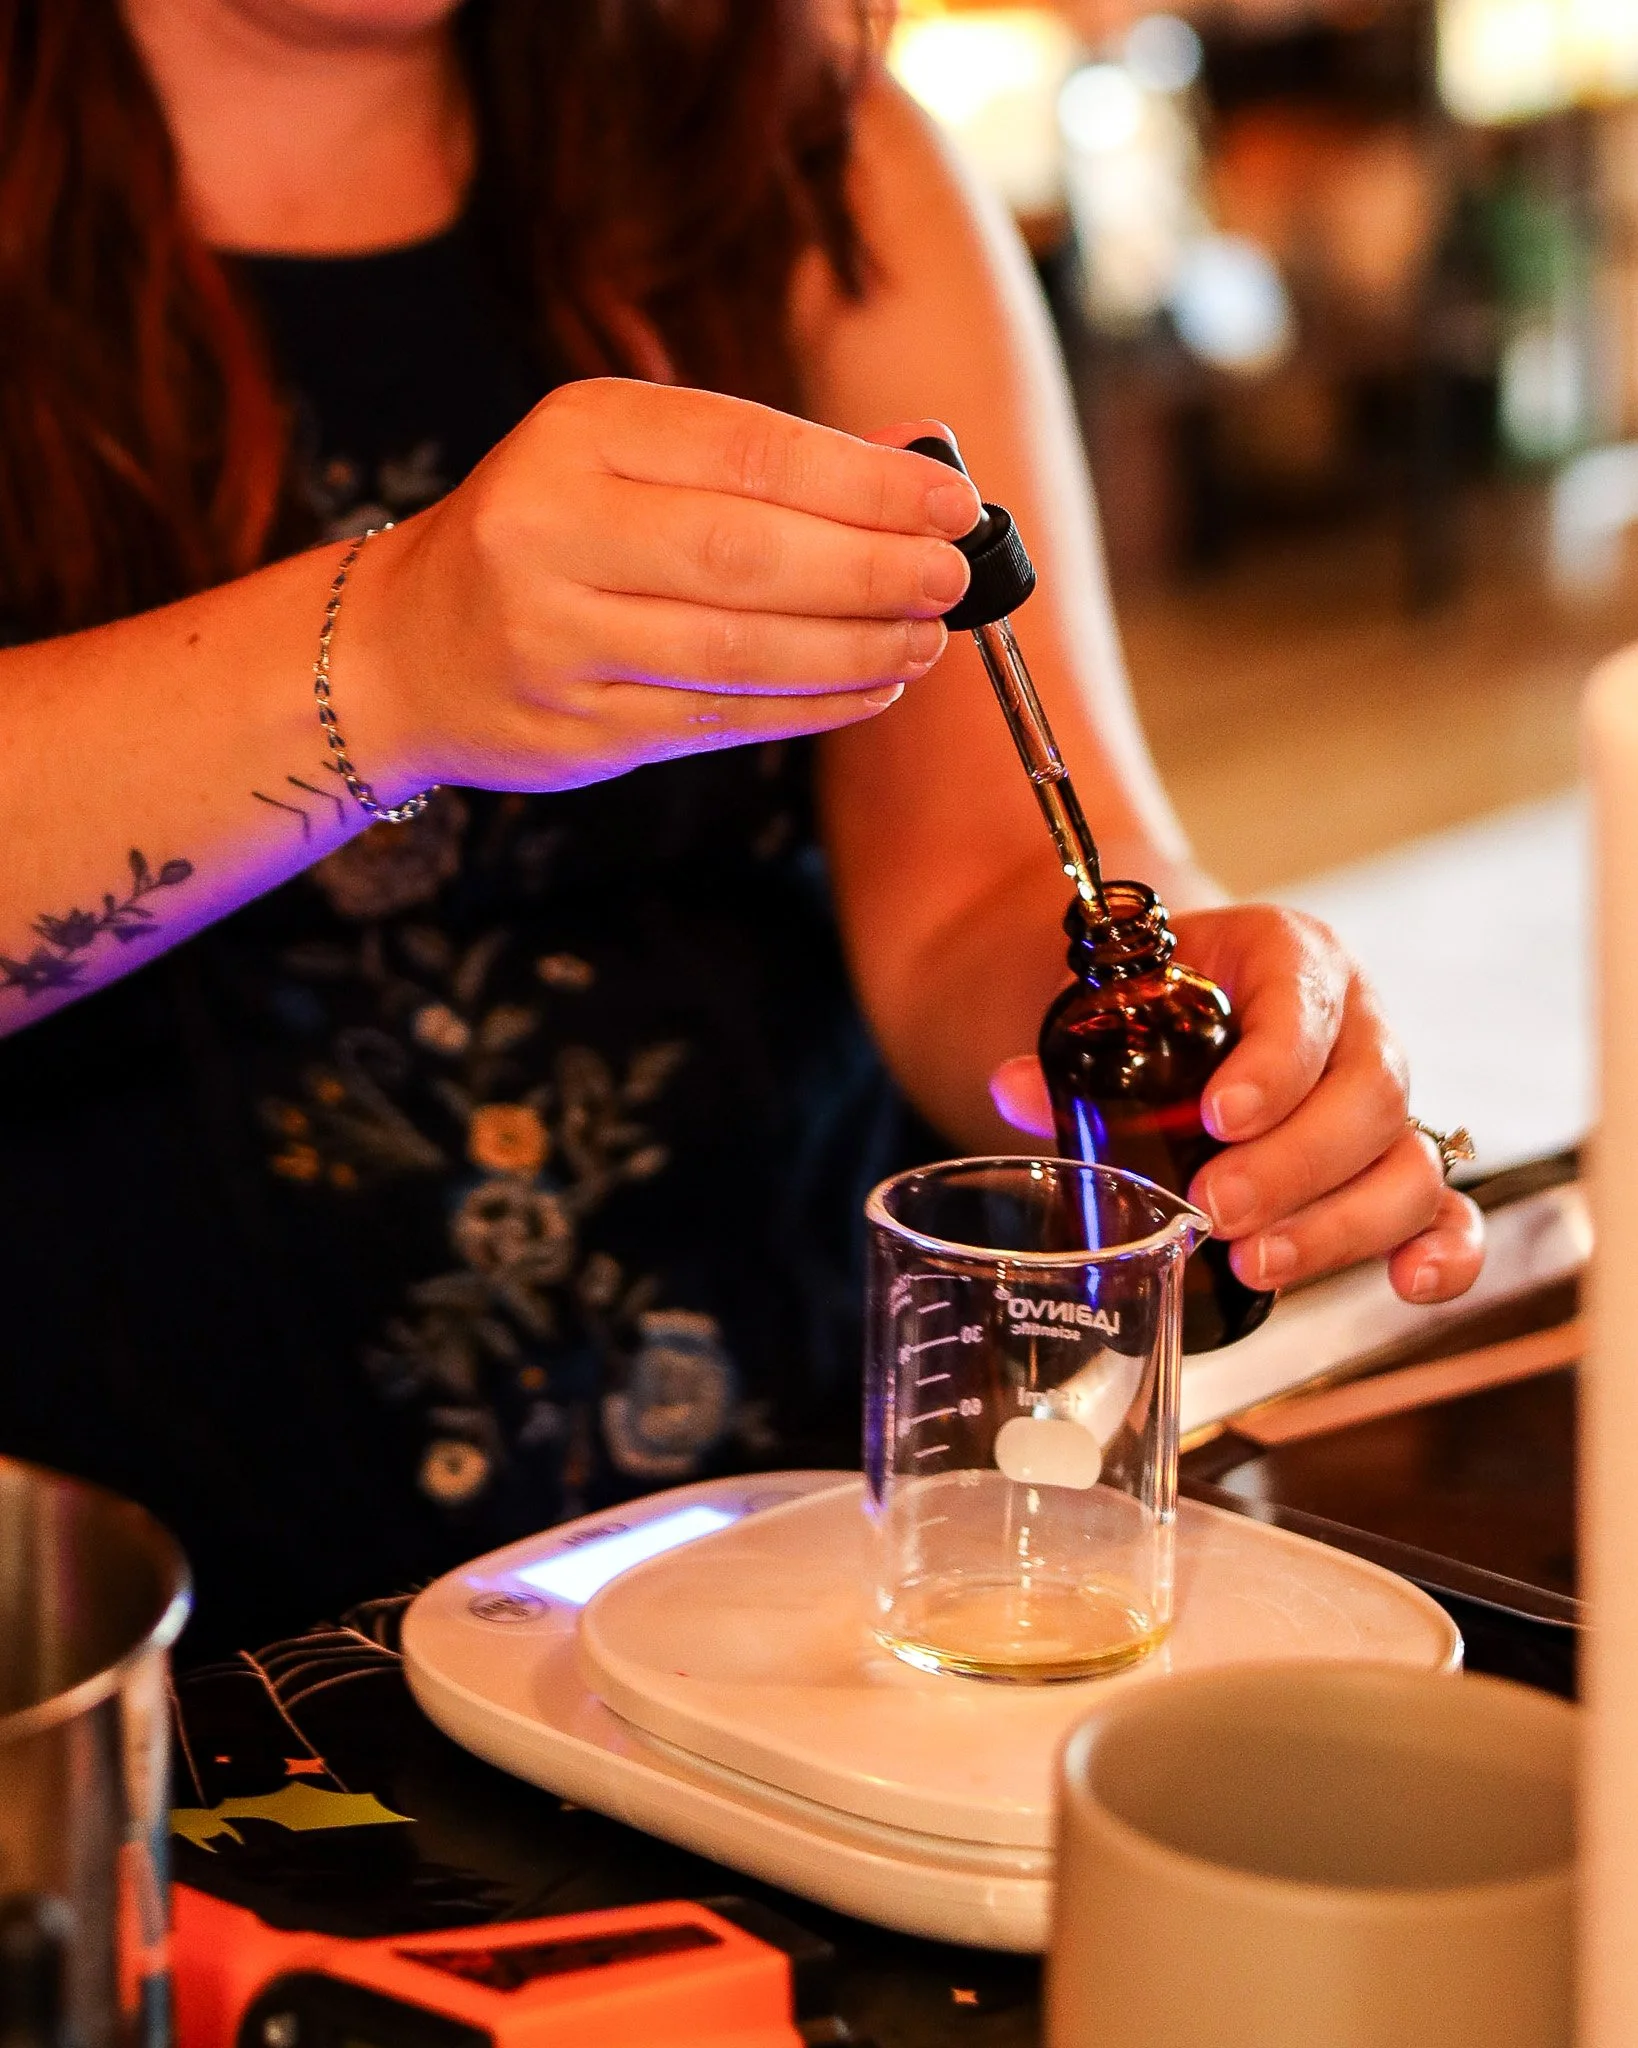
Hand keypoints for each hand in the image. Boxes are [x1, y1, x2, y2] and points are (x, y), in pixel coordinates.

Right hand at [350, 380, 980, 797]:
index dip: (863, 484)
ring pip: (736, 650)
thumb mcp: (628, 459)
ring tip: (925, 638)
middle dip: (869, 569)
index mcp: (577, 435)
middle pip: (744, 554)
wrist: (408, 647)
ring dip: (851, 647)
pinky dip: (809, 707)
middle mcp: (552, 529)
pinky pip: (717, 719)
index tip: (952, 506)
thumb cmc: (547, 535)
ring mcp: (555, 637)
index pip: (747, 452)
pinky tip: (871, 687)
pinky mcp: (574, 727)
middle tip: (950, 579)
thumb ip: (765, 458)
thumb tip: (920, 455)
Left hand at [990, 905, 1484, 1304]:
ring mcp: (1386, 1099)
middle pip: (1368, 1092)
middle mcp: (1357, 1021)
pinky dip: (1442, 1249)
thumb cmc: (1153, 1005)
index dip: (1274, 1065)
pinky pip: (1447, 1208)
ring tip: (1257, 1263)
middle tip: (1216, 1210)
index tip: (1218, 1117)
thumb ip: (1065, 1052)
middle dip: (1292, 1163)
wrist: (1186, 1008)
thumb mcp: (1110, 1005)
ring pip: (1406, 1160)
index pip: (1304, 1001)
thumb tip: (1012, 1090)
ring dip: (1339, 1223)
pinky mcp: (1398, 1166)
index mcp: (1288, 957)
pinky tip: (1409, 1282)